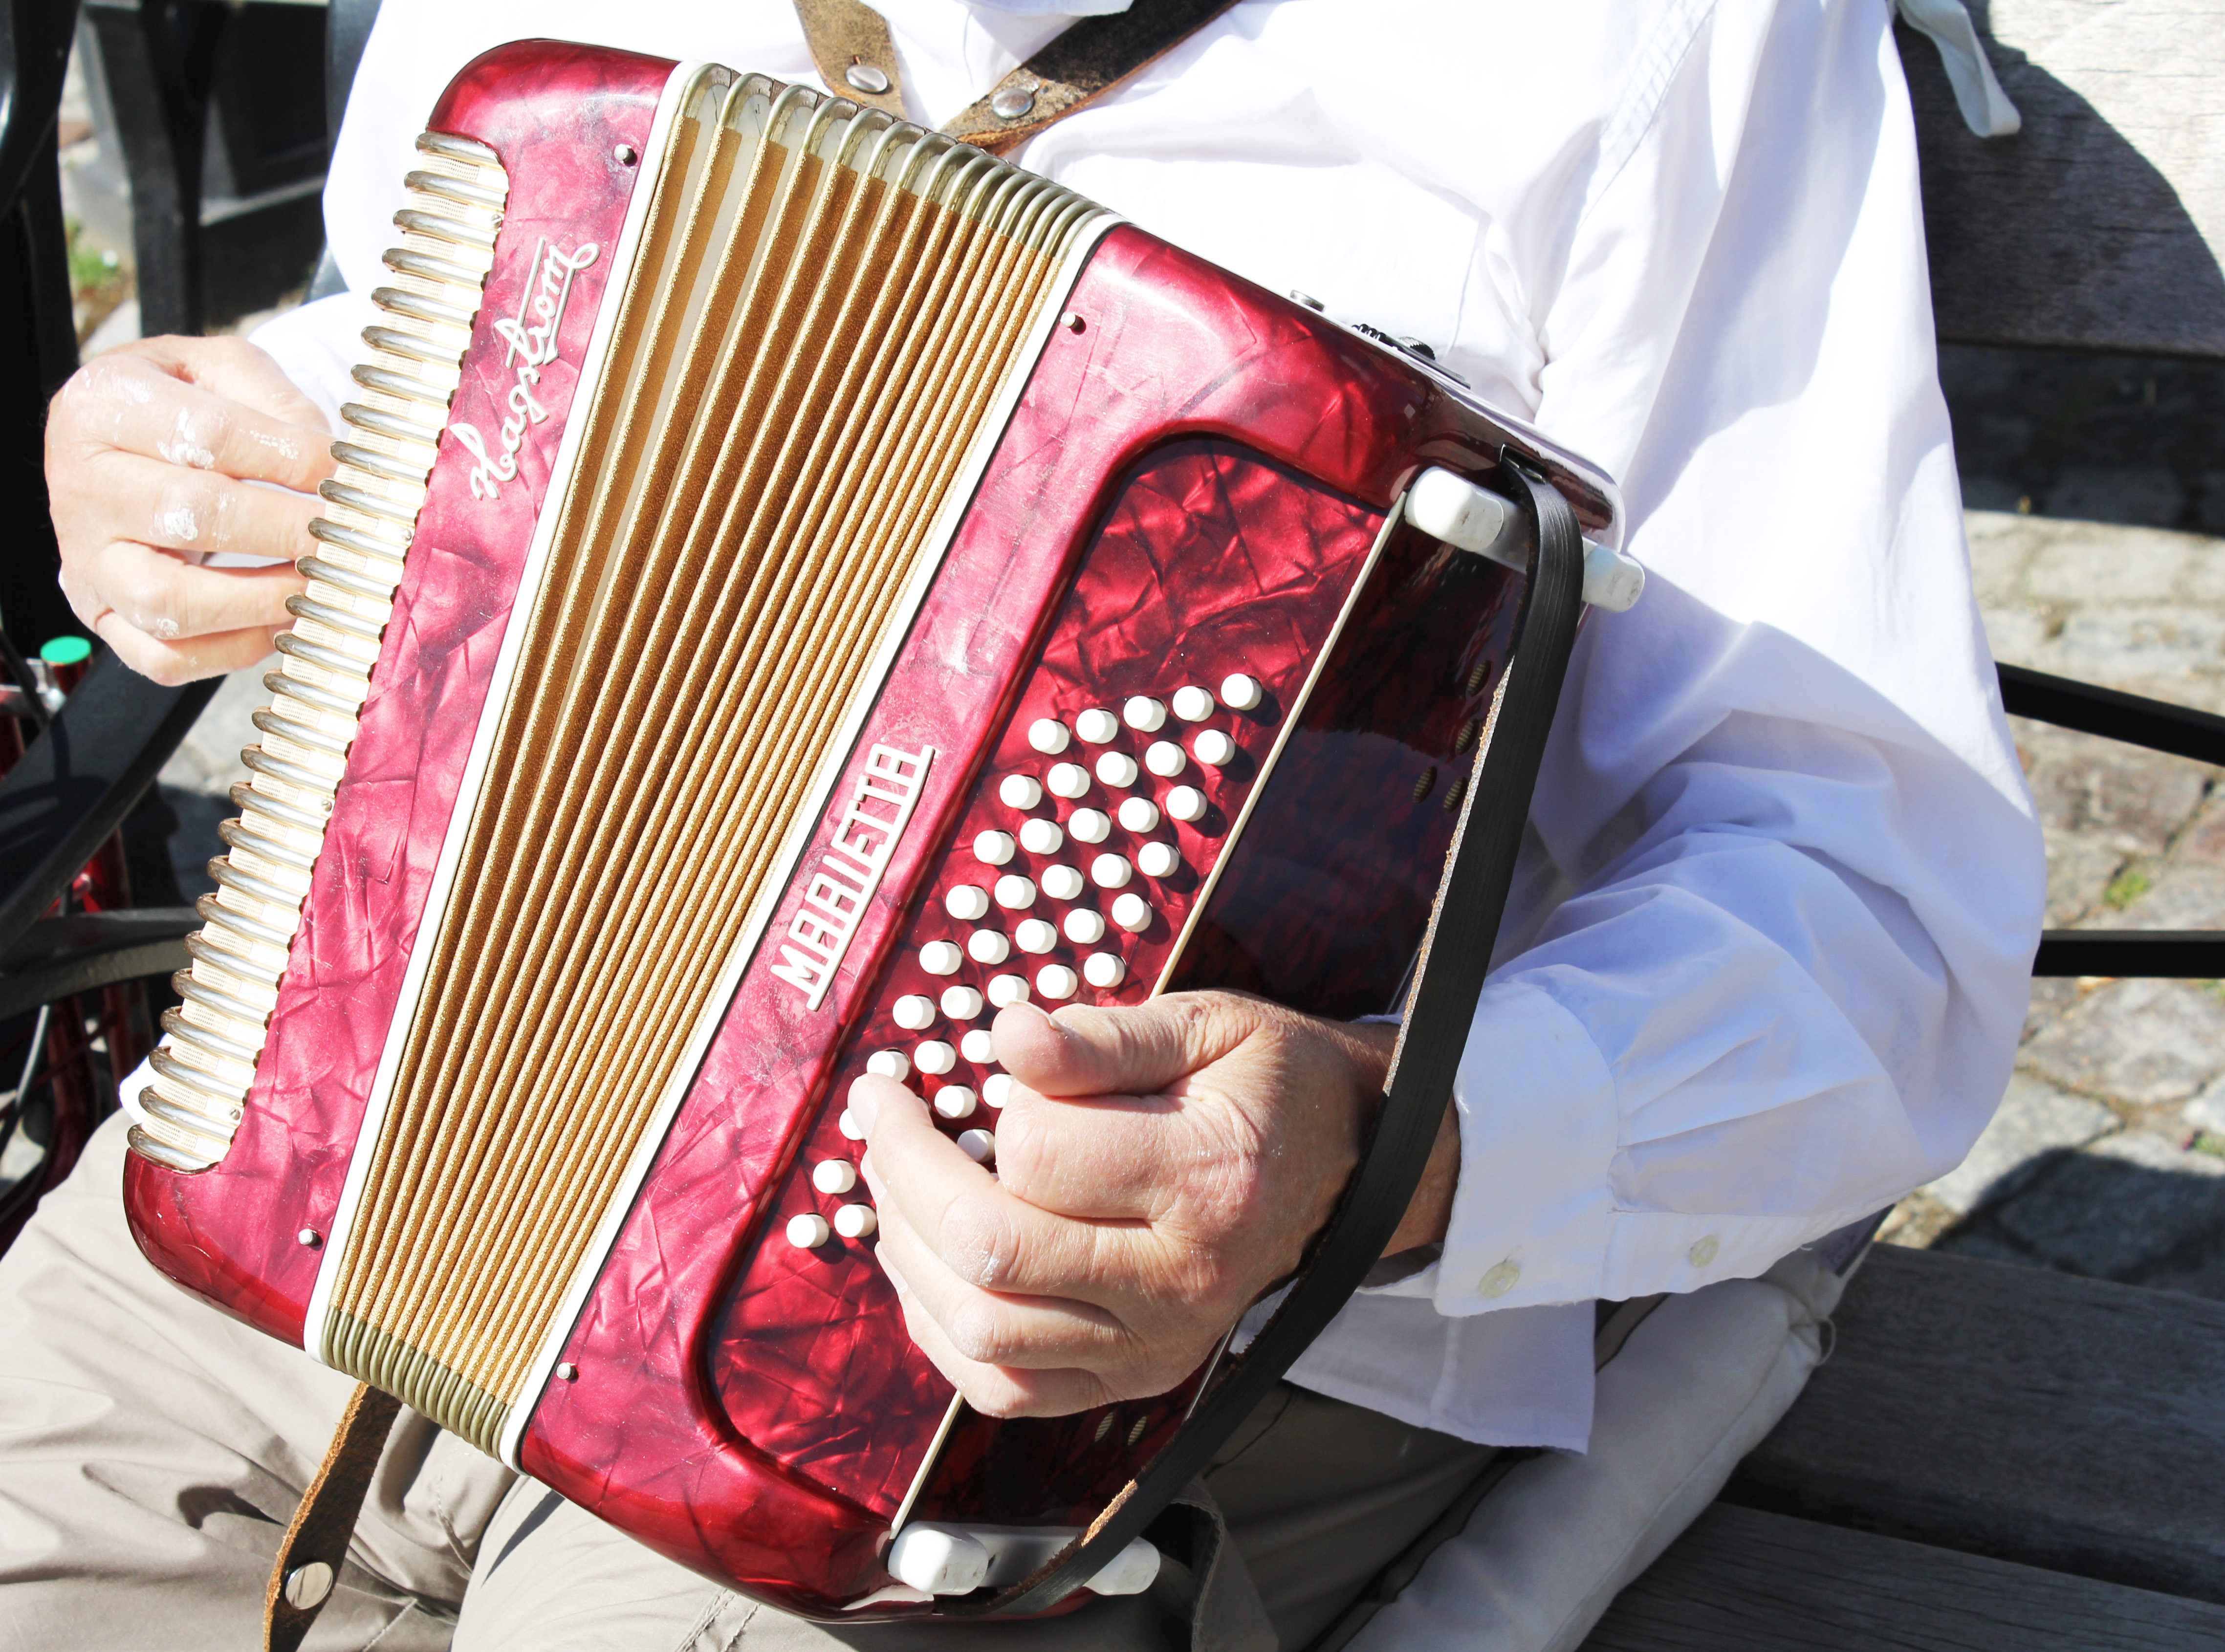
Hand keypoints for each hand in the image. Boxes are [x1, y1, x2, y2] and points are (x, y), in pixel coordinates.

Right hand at [46, 335, 334, 683]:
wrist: (119, 447)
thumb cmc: (181, 406)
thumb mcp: (219, 370)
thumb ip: (273, 400)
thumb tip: (330, 462)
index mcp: (101, 406)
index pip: (207, 437)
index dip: (290, 461)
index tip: (345, 476)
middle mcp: (80, 486)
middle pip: (190, 515)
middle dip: (287, 531)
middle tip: (346, 537)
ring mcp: (86, 560)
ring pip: (169, 601)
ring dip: (263, 600)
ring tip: (321, 583)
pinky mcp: (102, 614)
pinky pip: (165, 657)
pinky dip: (235, 650)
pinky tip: (284, 623)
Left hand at [852, 991, 1457, 1417]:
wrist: (1347, 1164)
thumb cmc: (1269, 1083)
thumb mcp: (1207, 1025)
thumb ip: (1103, 1037)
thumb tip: (1006, 1037)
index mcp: (1209, 1177)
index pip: (1037, 1152)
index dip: (981, 1101)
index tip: (962, 1064)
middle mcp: (1184, 1278)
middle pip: (992, 1250)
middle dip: (904, 1173)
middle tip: (882, 1112)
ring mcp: (1158, 1344)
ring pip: (984, 1331)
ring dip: (908, 1253)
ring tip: (891, 1183)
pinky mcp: (1134, 1378)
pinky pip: (1006, 1387)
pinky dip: (943, 1329)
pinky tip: (925, 1262)